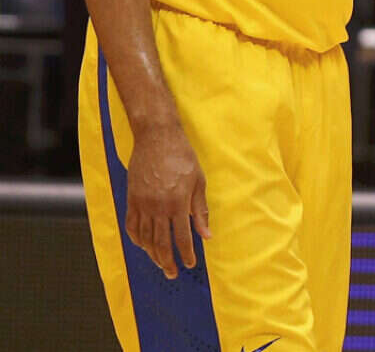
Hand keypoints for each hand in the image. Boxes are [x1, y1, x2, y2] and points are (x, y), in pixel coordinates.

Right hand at [124, 121, 210, 278]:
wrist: (156, 138)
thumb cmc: (182, 157)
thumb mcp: (198, 182)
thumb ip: (200, 210)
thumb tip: (206, 234)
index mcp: (177, 203)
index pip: (181, 238)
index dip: (186, 253)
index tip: (190, 264)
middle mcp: (157, 207)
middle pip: (161, 243)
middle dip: (168, 261)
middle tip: (173, 273)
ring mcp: (141, 204)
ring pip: (145, 238)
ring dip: (152, 254)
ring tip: (161, 264)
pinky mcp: (130, 199)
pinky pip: (131, 225)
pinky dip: (137, 239)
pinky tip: (143, 246)